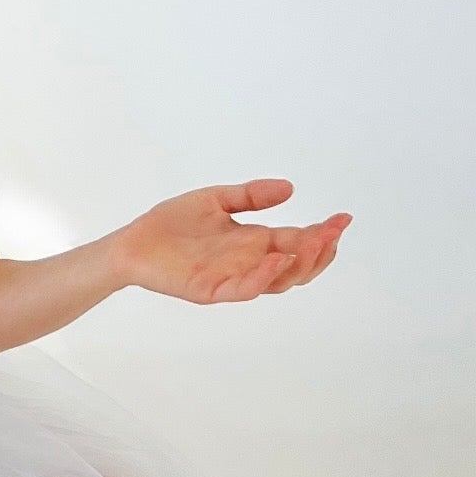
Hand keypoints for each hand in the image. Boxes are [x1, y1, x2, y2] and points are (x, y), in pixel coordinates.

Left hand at [113, 179, 349, 303]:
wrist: (133, 243)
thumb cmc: (172, 224)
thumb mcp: (216, 200)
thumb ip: (250, 196)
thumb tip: (289, 188)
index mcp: (253, 242)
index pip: (297, 241)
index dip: (322, 233)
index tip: (343, 219)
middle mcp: (248, 263)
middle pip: (296, 266)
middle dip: (319, 251)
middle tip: (333, 233)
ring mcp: (232, 278)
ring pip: (276, 281)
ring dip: (298, 264)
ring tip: (313, 243)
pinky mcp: (211, 289)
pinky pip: (244, 289)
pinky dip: (263, 277)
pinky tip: (275, 259)